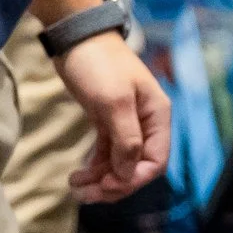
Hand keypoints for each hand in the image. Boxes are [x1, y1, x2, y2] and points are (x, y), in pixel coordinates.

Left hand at [52, 31, 170, 202]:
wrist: (75, 38)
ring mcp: (126, 122)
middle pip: (137, 166)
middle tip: (86, 194)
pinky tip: (77, 175)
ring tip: (75, 185)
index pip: (156, 161)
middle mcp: (145, 122)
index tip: (107, 185)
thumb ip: (126, 140)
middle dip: (114, 184)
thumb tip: (128, 174)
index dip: (134, 178)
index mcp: (156, 116)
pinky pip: (106, 154)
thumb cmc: (99, 65)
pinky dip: (94, 167)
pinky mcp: (107, 121)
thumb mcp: (114, 102)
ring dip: (100, 179)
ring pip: (119, 163)